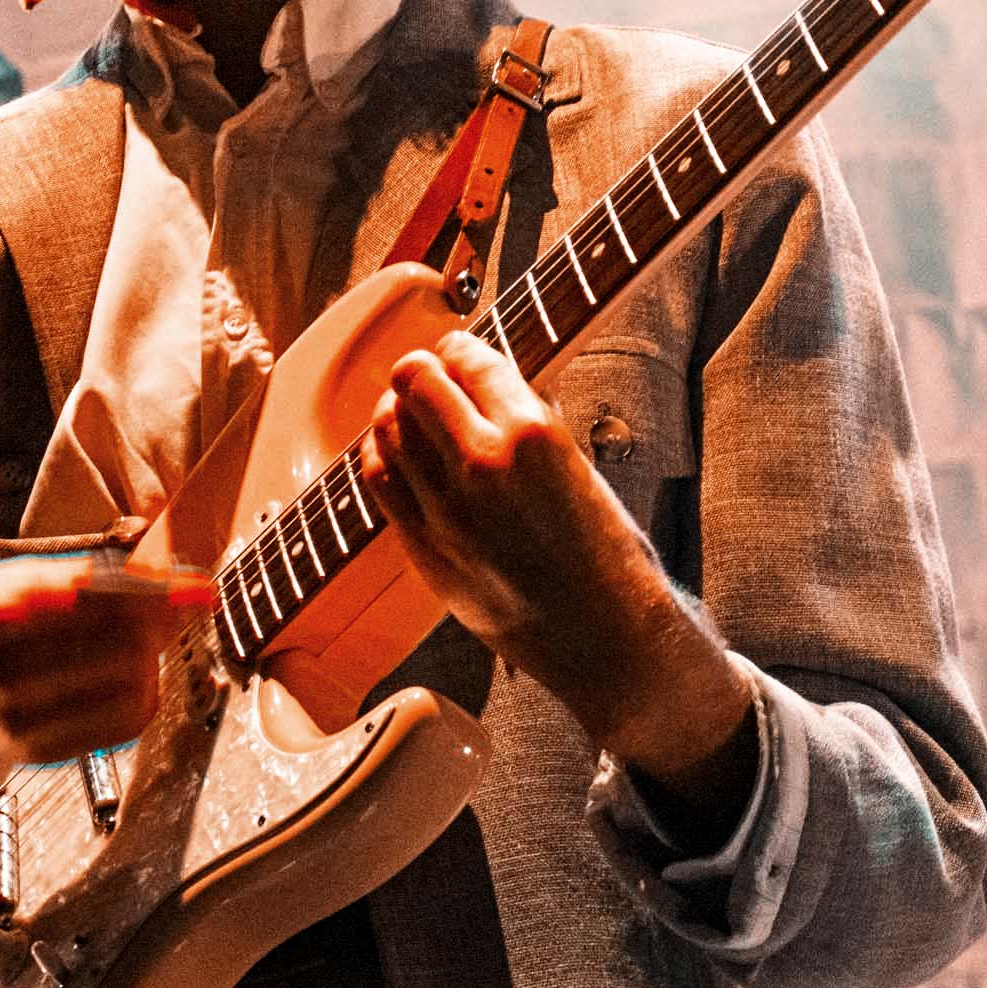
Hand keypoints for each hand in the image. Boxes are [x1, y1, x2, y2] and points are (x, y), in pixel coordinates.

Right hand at [0, 552, 215, 794]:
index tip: (196, 589)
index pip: (95, 599)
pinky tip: (135, 682)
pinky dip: (135, 701)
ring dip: (152, 663)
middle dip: (161, 625)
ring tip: (151, 643)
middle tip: (179, 607)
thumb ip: (54, 579)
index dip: (156, 595)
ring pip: (121, 690)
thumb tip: (135, 574)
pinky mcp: (22, 751)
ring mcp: (13, 713)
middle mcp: (2, 664)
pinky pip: (106, 732)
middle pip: (118, 645)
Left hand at [359, 332, 758, 812]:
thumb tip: (484, 389)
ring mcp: (446, 509)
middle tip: (426, 374)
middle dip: (419, 370)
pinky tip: (393, 453)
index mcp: (533, 435)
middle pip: (415, 381)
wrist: (607, 638)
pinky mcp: (426, 548)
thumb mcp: (577, 465)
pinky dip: (380, 455)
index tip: (456, 351)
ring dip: (396, 410)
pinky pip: (379, 481)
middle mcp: (483, 464)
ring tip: (407, 410)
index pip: (469, 360)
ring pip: (388, 428)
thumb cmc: (607, 555)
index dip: (458, 349)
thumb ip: (525, 424)